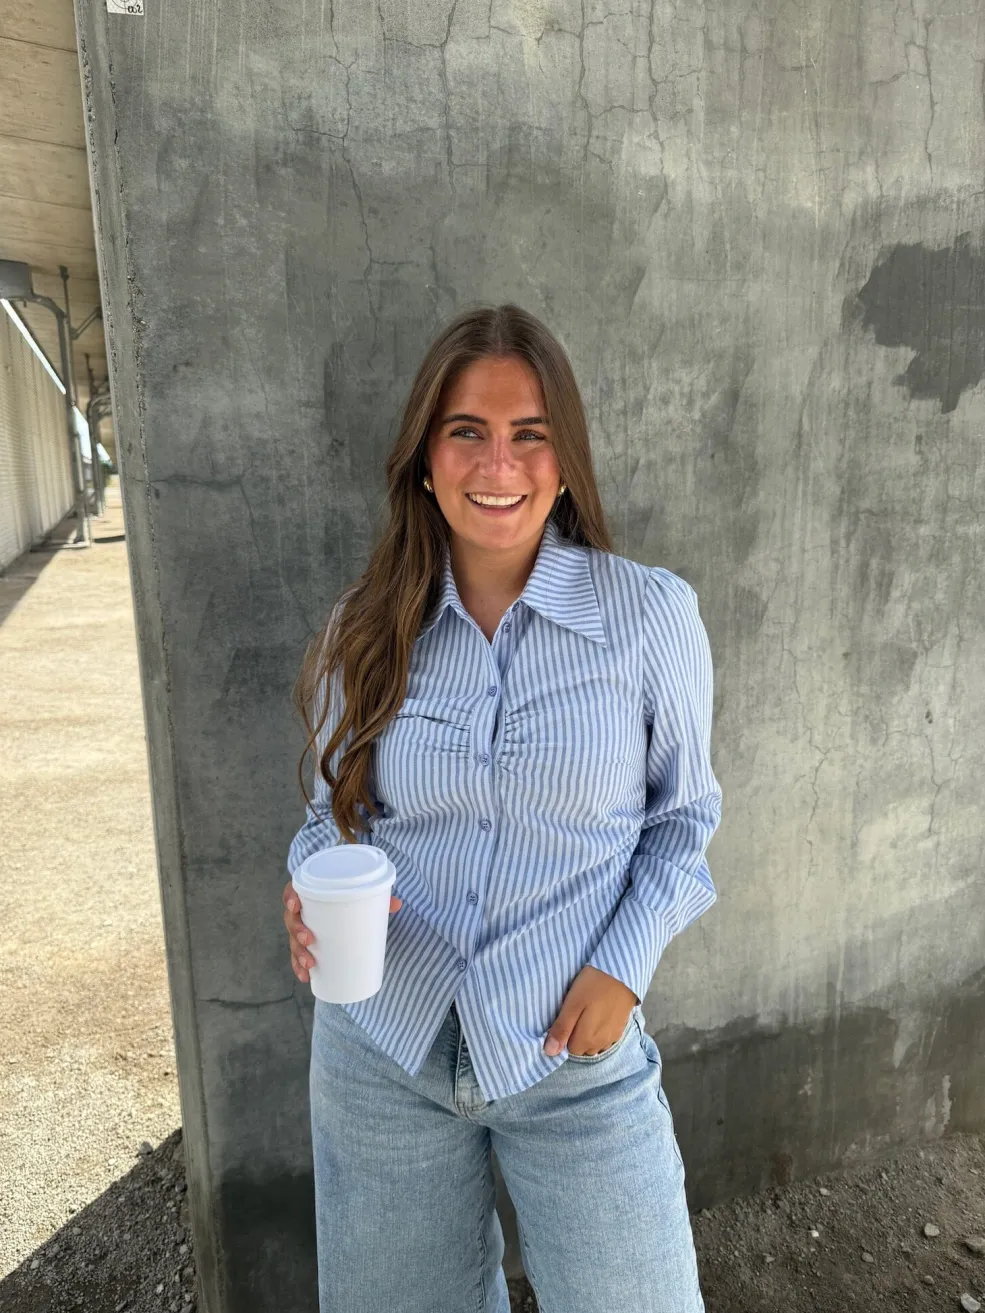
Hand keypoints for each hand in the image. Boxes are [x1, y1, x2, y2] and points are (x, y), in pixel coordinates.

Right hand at [282, 879, 402, 982]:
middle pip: (291, 919)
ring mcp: (300, 929)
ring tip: (310, 963)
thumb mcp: (360, 895)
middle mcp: (300, 912)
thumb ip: (376, 897)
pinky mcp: (305, 944)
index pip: (292, 892)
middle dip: (296, 930)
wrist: (344, 905)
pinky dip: (299, 967)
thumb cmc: (348, 897)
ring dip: (298, 953)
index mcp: (308, 893)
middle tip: (309, 939)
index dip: (290, 898)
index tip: (295, 906)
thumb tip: (397, 904)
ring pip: (293, 940)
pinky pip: (297, 956)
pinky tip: (305, 976)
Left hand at [543, 964, 638, 1056]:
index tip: (567, 1017)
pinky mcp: (620, 1030)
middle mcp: (600, 1044)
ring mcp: (612, 1038)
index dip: (565, 1035)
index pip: (569, 1049)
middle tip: (576, 1013)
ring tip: (588, 1013)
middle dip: (576, 1036)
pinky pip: (605, 1039)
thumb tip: (550, 1052)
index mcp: (586, 1040)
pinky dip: (600, 1031)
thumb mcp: (572, 1004)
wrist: (621, 974)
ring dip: (589, 1035)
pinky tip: (600, 1015)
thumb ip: (561, 1029)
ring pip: (594, 1045)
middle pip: (582, 1049)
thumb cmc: (592, 986)